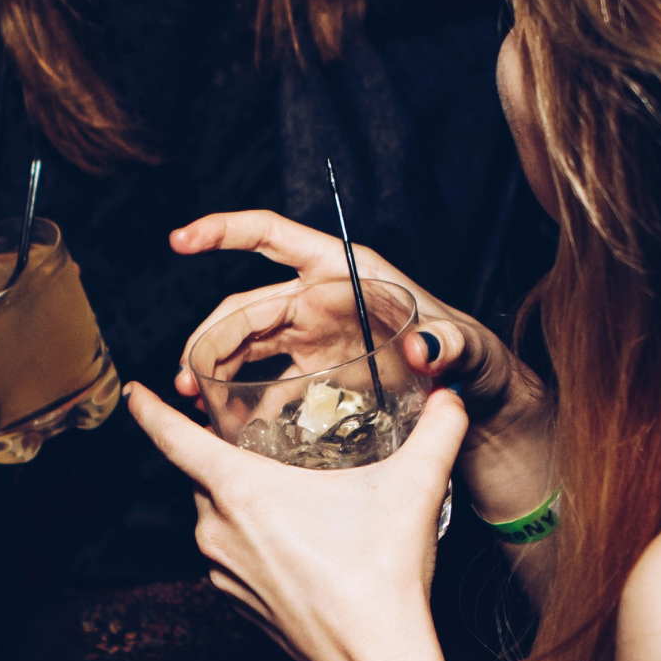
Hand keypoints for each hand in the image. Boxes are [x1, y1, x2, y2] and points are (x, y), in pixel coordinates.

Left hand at [126, 382, 468, 660]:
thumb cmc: (380, 575)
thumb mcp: (412, 489)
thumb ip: (436, 433)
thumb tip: (451, 395)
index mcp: (240, 490)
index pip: (175, 439)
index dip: (150, 411)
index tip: (133, 392)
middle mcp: (216, 528)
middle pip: (205, 475)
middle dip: (227, 456)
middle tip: (265, 443)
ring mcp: (219, 568)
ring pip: (217, 515)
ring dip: (243, 501)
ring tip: (290, 497)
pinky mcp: (232, 599)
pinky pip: (228, 552)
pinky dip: (250, 538)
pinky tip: (293, 541)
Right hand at [170, 211, 554, 521]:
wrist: (479, 406)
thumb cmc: (479, 361)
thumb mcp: (471, 348)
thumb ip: (451, 344)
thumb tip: (425, 346)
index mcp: (345, 272)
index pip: (273, 237)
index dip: (225, 232)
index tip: (181, 240)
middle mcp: (321, 299)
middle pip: (247, 306)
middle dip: (209, 336)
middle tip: (187, 378)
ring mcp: (314, 338)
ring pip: (246, 344)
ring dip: (214, 369)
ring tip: (194, 401)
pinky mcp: (315, 376)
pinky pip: (266, 385)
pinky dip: (241, 402)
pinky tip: (227, 428)